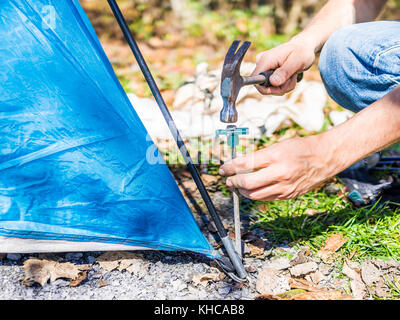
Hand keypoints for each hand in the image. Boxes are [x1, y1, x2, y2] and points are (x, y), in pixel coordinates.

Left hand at [219, 136, 333, 200]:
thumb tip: (240, 165)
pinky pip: (266, 198)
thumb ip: (260, 156)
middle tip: (228, 180)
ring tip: (238, 185)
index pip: (246, 163)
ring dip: (242, 191)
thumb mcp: (278, 146)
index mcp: (276, 156)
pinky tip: (251, 190)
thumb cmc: (300, 148)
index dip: (230, 167)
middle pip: (248, 183)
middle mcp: (280, 172)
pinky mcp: (289, 195)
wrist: (324, 158)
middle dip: (233, 182)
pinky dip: (256, 194)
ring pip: (255, 195)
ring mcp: (285, 186)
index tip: (223, 168)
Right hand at [252, 38, 315, 94]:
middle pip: (263, 86)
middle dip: (279, 88)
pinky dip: (282, 85)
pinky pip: (272, 85)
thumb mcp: (297, 62)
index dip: (266, 89)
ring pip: (269, 87)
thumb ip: (284, 72)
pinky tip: (289, 77)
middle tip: (291, 80)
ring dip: (283, 87)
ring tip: (292, 77)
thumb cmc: (302, 52)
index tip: (280, 86)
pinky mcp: (267, 70)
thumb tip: (273, 82)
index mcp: (266, 59)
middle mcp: (261, 62)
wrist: (303, 47)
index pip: (255, 80)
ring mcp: (264, 67)